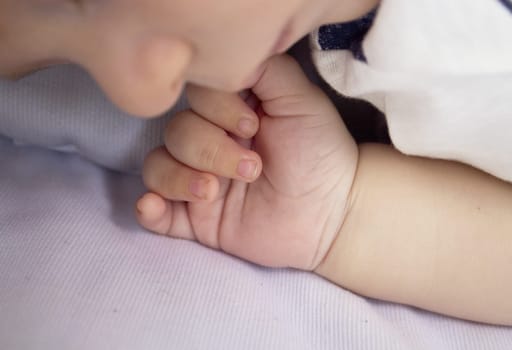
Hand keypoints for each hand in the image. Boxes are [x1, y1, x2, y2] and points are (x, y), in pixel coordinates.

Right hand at [137, 55, 358, 269]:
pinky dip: (148, 209)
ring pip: (158, 167)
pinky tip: (153, 206)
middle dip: (211, 150)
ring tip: (213, 192)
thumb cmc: (319, 153)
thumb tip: (227, 56)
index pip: (196, 97)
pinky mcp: (196, 219)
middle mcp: (210, 143)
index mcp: (230, 113)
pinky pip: (155, 214)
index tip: (253, 125)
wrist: (332, 213)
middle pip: (176, 132)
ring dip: (179, 178)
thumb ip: (266, 69)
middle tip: (253, 167)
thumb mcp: (299, 100)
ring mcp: (200, 180)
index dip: (216, 109)